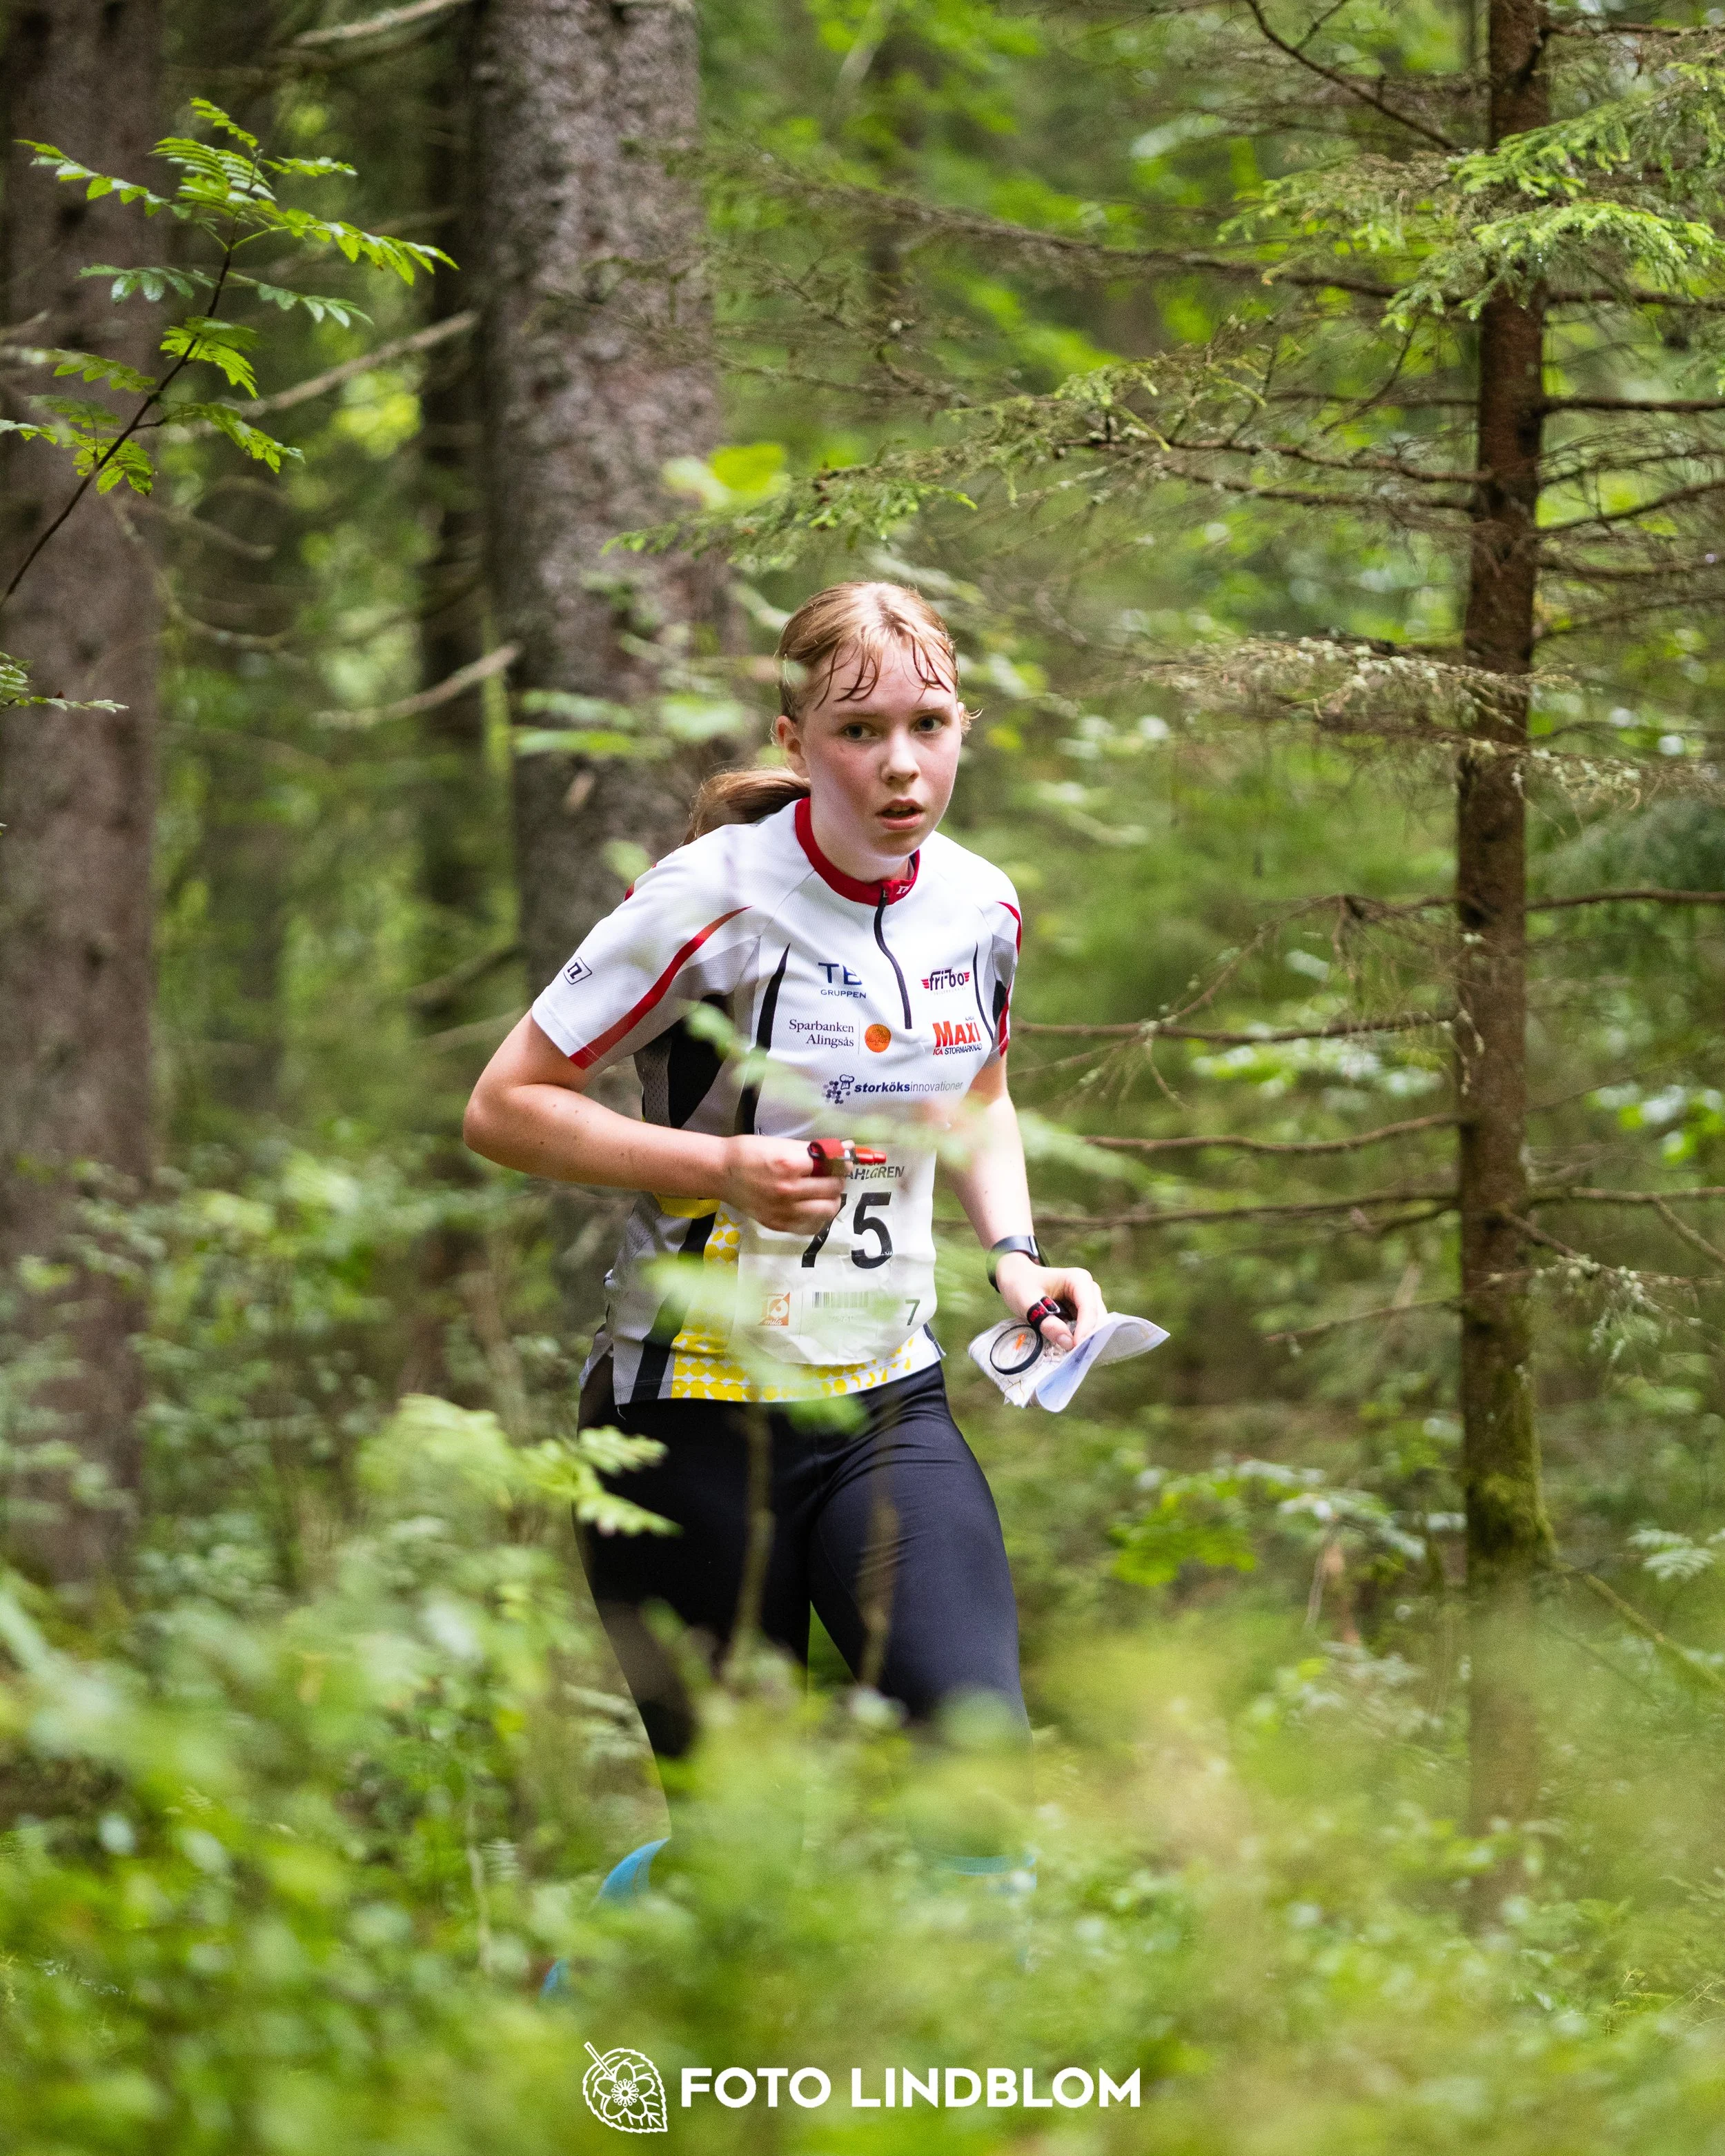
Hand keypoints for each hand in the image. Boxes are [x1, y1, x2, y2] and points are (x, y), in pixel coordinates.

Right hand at [722, 1136, 846, 1234]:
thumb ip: (813, 1150)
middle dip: (838, 1179)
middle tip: (833, 1175)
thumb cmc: (750, 1153)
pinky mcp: (779, 1225)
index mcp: (789, 1164)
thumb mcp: (781, 1144)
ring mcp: (784, 1211)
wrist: (720, 1173)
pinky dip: (818, 1216)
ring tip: (824, 1192)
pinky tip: (812, 1206)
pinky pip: (813, 1225)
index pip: (832, 1166)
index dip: (842, 1162)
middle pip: (833, 1188)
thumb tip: (845, 1148)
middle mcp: (788, 1190)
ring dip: (832, 1199)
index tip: (843, 1161)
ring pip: (828, 1209)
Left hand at [994, 1252, 1102, 1352]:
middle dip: (1086, 1337)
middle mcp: (1088, 1289)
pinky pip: (1086, 1328)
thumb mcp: (1027, 1302)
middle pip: (1097, 1319)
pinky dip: (1078, 1338)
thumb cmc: (1021, 1284)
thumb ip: (1046, 1321)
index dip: (1085, 1330)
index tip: (1074, 1348)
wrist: (1016, 1277)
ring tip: (1068, 1353)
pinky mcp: (1082, 1312)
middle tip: (1072, 1355)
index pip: (1089, 1309)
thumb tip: (1067, 1342)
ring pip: (1094, 1325)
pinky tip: (1067, 1347)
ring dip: (1083, 1339)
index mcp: (1079, 1280)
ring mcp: (1087, 1300)